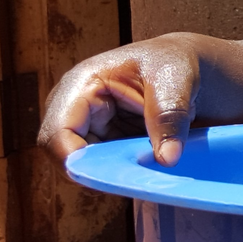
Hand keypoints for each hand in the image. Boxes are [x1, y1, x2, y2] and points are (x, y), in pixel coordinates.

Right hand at [39, 36, 202, 166]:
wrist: (185, 63)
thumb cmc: (172, 61)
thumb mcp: (176, 80)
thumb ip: (170, 117)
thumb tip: (167, 160)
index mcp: (80, 85)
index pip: (58, 133)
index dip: (75, 161)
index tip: (109, 177)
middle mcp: (75, 110)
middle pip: (66, 157)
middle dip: (98, 173)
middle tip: (137, 180)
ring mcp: (87, 129)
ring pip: (86, 168)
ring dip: (115, 175)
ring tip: (148, 172)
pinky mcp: (104, 144)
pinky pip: (106, 169)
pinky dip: (125, 174)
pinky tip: (149, 171)